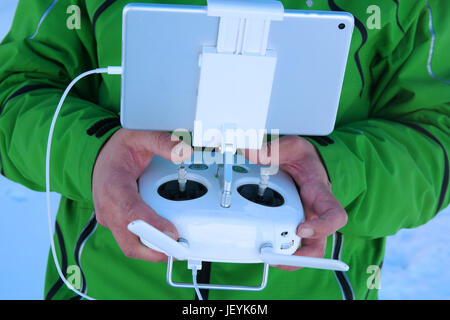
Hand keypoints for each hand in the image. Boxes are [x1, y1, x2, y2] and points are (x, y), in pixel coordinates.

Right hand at [92, 128, 191, 261]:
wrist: (100, 157)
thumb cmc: (118, 150)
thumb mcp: (140, 137)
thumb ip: (161, 143)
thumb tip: (184, 152)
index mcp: (113, 186)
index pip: (131, 212)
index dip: (152, 225)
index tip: (172, 233)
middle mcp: (108, 208)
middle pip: (130, 241)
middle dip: (156, 249)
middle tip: (181, 248)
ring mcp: (109, 219)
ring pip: (131, 246)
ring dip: (154, 251)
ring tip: (178, 246)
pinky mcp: (115, 225)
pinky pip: (131, 242)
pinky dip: (149, 245)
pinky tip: (167, 240)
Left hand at [244, 135, 347, 270]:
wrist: (307, 164)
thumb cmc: (305, 159)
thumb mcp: (292, 147)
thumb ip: (273, 150)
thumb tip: (249, 151)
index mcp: (320, 194)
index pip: (334, 215)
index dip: (322, 227)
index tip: (301, 229)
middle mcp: (315, 214)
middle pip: (318, 245)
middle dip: (300, 257)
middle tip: (276, 256)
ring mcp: (305, 222)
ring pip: (304, 250)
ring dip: (287, 258)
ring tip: (265, 256)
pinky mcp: (294, 225)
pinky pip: (290, 244)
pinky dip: (278, 249)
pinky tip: (262, 247)